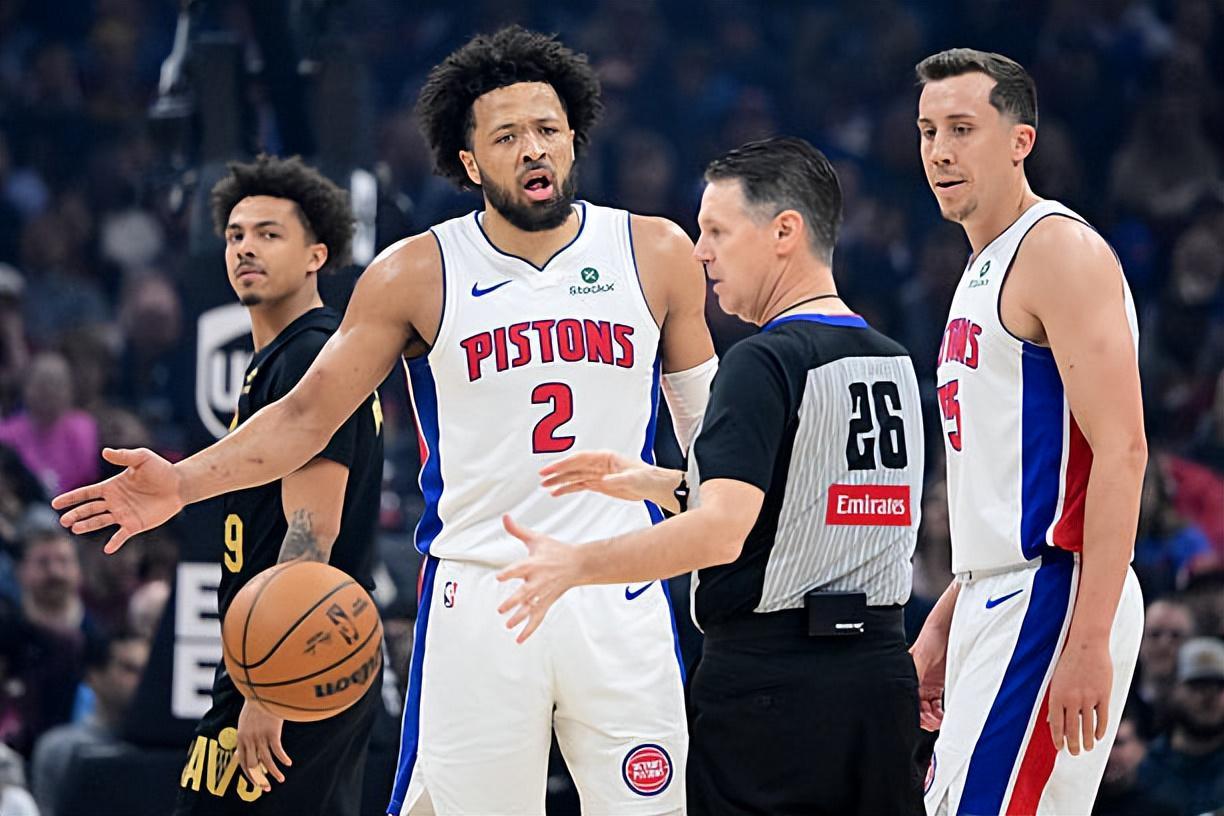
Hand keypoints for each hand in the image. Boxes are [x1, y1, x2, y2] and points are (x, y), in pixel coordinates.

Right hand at [51, 448, 184, 552]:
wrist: (179, 485)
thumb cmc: (160, 470)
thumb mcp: (142, 459)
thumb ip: (124, 456)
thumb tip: (104, 451)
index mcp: (111, 487)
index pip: (86, 494)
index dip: (71, 498)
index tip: (55, 503)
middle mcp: (114, 502)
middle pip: (89, 509)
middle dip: (75, 514)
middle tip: (63, 520)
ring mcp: (123, 514)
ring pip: (100, 521)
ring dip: (88, 525)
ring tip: (75, 529)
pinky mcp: (135, 524)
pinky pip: (122, 535)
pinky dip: (115, 542)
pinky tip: (107, 549)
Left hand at [236, 700, 290, 792]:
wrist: (263, 690)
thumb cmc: (256, 704)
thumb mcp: (245, 721)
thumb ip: (244, 736)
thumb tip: (241, 751)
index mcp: (241, 738)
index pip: (242, 762)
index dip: (250, 774)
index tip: (257, 782)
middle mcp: (249, 740)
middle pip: (253, 765)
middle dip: (260, 778)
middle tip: (266, 787)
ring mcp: (260, 736)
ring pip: (266, 761)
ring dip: (274, 772)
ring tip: (280, 779)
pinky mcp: (272, 732)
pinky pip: (277, 750)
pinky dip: (282, 758)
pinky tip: (288, 763)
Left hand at [496, 515, 582, 643]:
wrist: (578, 564)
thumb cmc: (555, 550)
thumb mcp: (537, 539)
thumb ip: (517, 530)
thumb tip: (505, 517)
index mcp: (534, 564)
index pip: (519, 568)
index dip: (509, 573)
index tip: (499, 577)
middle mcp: (538, 580)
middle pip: (525, 593)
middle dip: (514, 601)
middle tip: (501, 609)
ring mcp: (543, 594)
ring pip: (531, 608)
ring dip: (520, 617)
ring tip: (508, 624)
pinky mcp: (547, 602)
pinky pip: (537, 618)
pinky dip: (529, 629)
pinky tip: (519, 638)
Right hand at [539, 451, 678, 505]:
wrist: (654, 487)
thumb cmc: (648, 478)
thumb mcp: (634, 479)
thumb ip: (619, 480)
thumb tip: (605, 480)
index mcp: (606, 458)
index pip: (580, 459)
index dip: (564, 464)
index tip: (550, 469)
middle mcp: (599, 464)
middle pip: (573, 467)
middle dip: (557, 472)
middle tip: (542, 478)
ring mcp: (598, 474)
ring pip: (574, 476)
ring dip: (560, 481)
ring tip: (545, 487)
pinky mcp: (600, 484)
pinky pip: (579, 484)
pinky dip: (567, 488)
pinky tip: (557, 493)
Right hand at [910, 622, 948, 731]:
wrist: (948, 629)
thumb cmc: (931, 638)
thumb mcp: (920, 658)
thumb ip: (914, 676)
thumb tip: (909, 695)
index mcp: (907, 676)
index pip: (907, 701)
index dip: (915, 714)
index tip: (924, 722)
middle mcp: (916, 682)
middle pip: (916, 708)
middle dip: (925, 719)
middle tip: (935, 723)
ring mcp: (927, 684)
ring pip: (927, 709)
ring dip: (933, 718)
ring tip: (942, 721)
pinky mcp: (937, 685)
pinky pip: (937, 705)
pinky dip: (940, 713)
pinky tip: (944, 715)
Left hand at [1047, 639, 1111, 755]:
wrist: (1087, 644)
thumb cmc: (1069, 662)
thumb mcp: (1056, 679)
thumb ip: (1054, 700)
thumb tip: (1050, 721)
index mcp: (1057, 695)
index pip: (1056, 723)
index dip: (1057, 738)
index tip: (1059, 747)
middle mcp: (1071, 699)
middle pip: (1072, 728)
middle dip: (1073, 743)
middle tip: (1075, 753)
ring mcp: (1088, 697)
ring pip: (1088, 726)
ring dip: (1087, 740)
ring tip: (1087, 749)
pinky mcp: (1103, 695)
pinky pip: (1102, 717)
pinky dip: (1100, 729)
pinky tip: (1099, 737)